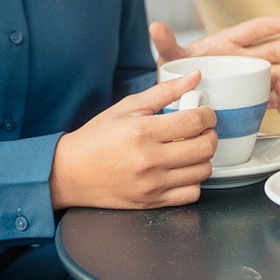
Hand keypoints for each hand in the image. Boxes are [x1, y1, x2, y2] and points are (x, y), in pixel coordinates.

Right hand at [49, 72, 220, 208]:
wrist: (69, 173)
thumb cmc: (97, 138)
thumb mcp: (127, 107)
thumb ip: (164, 91)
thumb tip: (195, 77)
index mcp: (143, 132)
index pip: (195, 121)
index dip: (208, 115)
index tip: (205, 113)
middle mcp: (149, 160)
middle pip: (205, 148)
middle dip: (210, 135)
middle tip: (202, 131)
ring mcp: (152, 185)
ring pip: (202, 172)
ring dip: (203, 158)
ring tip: (190, 149)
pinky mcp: (152, 202)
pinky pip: (191, 194)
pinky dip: (193, 181)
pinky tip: (182, 170)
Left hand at [150, 16, 279, 115]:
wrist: (180, 101)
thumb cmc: (179, 73)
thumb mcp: (171, 59)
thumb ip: (166, 43)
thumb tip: (154, 27)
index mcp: (229, 43)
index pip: (252, 30)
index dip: (269, 25)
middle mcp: (245, 58)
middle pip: (274, 50)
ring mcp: (253, 78)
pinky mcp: (256, 97)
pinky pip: (276, 97)